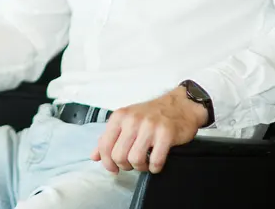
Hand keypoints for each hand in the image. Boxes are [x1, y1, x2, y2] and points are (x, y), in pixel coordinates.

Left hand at [92, 87, 206, 174]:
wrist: (180, 105)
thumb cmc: (152, 114)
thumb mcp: (126, 121)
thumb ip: (109, 138)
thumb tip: (94, 156)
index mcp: (119, 117)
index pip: (104, 144)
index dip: (107, 162)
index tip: (113, 169)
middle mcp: (132, 120)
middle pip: (118, 155)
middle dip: (125, 166)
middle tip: (133, 163)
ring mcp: (149, 126)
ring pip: (135, 159)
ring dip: (140, 167)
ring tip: (145, 162)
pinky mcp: (166, 134)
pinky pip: (155, 160)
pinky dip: (155, 167)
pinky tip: (156, 163)